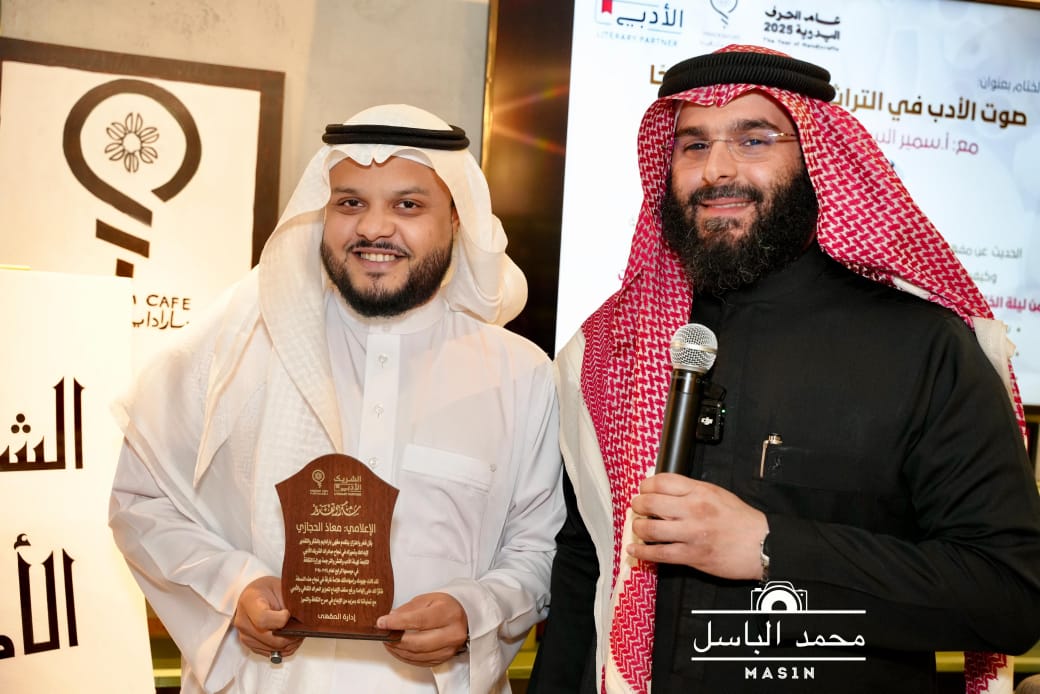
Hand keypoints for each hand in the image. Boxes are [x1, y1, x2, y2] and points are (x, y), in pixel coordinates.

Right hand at [233, 576, 303, 659]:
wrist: (254, 595)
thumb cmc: (268, 589)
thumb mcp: (279, 588)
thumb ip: (289, 603)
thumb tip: (305, 620)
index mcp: (249, 601)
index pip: (263, 619)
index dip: (281, 620)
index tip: (289, 613)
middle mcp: (243, 621)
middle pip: (271, 638)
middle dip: (291, 636)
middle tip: (303, 628)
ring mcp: (245, 636)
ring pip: (273, 648)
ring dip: (290, 644)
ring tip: (298, 633)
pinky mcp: (250, 645)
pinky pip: (271, 653)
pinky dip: (284, 649)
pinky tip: (291, 639)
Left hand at [377, 592, 468, 666]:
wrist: (462, 617)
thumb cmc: (444, 607)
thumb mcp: (428, 599)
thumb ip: (408, 609)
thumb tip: (391, 618)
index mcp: (448, 614)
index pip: (420, 620)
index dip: (398, 623)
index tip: (382, 622)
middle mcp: (452, 633)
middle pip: (418, 642)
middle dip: (396, 640)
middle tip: (383, 634)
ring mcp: (449, 649)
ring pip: (418, 655)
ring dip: (398, 649)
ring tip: (388, 641)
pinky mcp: (443, 658)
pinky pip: (420, 662)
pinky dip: (405, 656)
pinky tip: (398, 649)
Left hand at [628, 473, 767, 579]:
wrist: (762, 545)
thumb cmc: (741, 520)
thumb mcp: (717, 494)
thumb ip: (692, 491)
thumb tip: (665, 492)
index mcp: (699, 491)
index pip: (661, 481)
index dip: (646, 486)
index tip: (643, 490)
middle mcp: (693, 510)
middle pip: (650, 503)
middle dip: (638, 505)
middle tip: (638, 508)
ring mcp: (691, 534)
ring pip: (650, 529)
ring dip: (639, 528)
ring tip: (639, 527)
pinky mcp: (692, 555)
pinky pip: (659, 554)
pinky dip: (642, 552)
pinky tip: (634, 549)